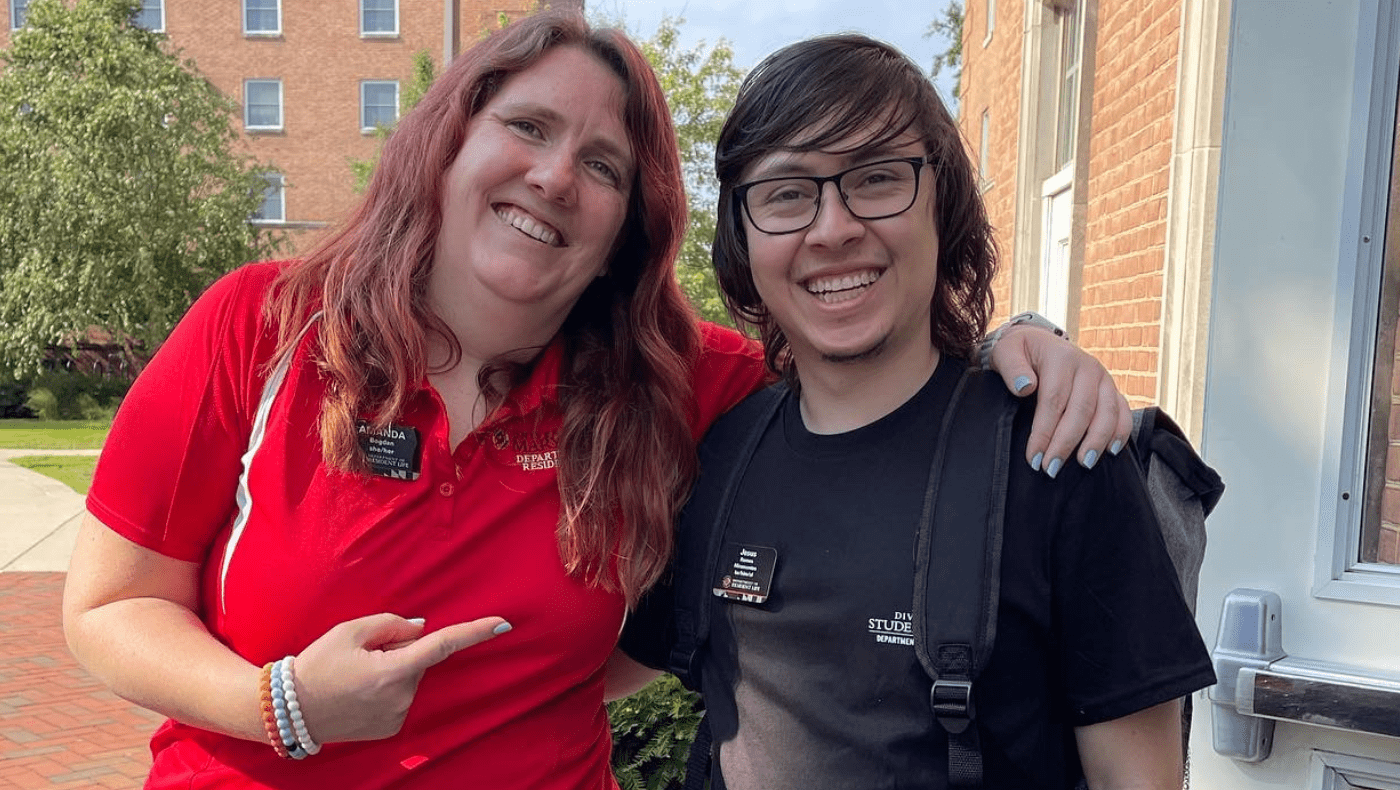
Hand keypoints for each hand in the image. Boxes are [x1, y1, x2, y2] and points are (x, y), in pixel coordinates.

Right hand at [291, 613, 509, 742]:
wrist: (288, 710)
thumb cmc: (317, 664)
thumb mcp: (350, 631)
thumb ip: (392, 624)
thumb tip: (421, 629)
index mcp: (393, 671)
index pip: (442, 645)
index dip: (475, 632)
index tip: (503, 624)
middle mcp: (401, 698)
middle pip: (419, 659)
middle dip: (400, 649)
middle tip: (363, 653)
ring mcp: (397, 716)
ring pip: (409, 678)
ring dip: (392, 669)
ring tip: (354, 675)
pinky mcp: (391, 728)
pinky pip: (400, 696)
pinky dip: (386, 687)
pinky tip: (358, 691)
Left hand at [987, 324, 1131, 475]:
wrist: (1039, 342)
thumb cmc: (1019, 352)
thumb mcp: (1005, 352)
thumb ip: (1012, 367)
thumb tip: (1024, 387)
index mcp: (1061, 358)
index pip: (1054, 400)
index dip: (1045, 431)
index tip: (1034, 457)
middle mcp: (1087, 367)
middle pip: (1081, 410)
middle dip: (1067, 443)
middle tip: (1052, 468)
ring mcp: (1103, 378)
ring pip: (1106, 412)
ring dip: (1096, 441)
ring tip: (1084, 464)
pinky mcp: (1111, 389)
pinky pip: (1122, 411)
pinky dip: (1120, 431)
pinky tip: (1111, 451)